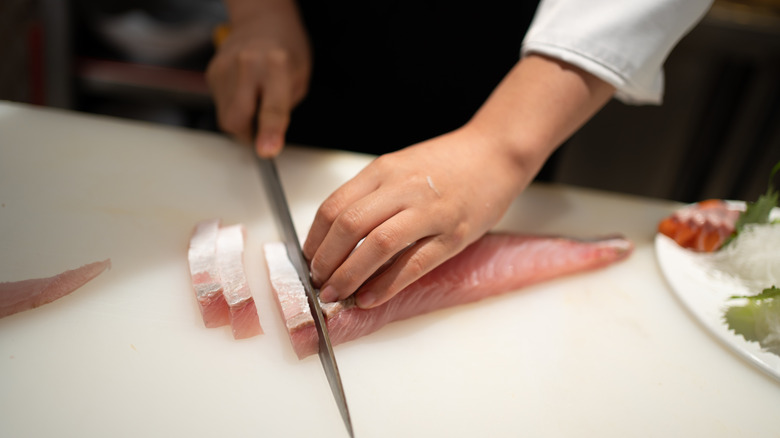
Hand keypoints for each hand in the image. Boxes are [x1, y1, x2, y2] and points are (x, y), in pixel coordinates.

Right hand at [206, 0, 310, 156]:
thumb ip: (283, 111)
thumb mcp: (300, 80)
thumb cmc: (286, 51)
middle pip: (237, 118)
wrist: (262, 22)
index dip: (269, 133)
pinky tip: (244, 91)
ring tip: (255, 100)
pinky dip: (233, 107)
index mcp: (276, 65)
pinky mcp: (212, 73)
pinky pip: (220, 105)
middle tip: (262, 132)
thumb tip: (267, 141)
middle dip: (249, 135)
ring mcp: (225, 67)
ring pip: (226, 117)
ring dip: (241, 121)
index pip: (272, 108)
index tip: (266, 151)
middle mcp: (247, 64)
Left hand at [302, 54, 614, 308]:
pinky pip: (413, 264)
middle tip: (318, 282)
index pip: (334, 206)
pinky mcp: (453, 234)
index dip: (315, 239)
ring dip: (350, 275)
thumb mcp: (400, 167)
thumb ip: (371, 195)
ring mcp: (429, 212)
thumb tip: (338, 236)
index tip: (309, 258)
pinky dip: (387, 285)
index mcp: (384, 170)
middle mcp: (402, 188)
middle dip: (326, 261)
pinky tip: (371, 297)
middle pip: (349, 226)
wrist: (495, 152)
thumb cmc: (447, 163)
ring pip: (377, 245)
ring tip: (337, 293)